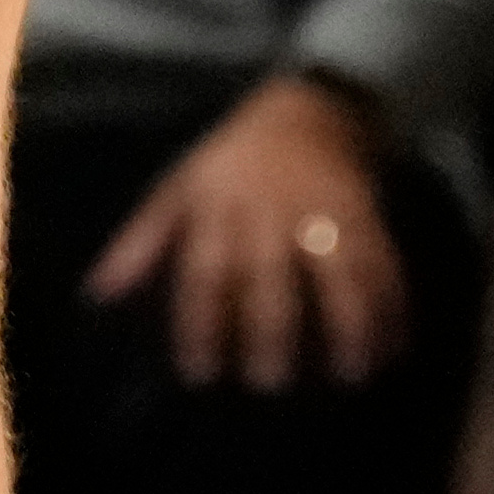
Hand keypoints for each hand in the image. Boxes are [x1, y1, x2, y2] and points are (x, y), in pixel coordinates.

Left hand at [83, 72, 405, 389]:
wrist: (306, 110)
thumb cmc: (230, 162)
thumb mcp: (178, 188)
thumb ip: (143, 243)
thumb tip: (99, 295)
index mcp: (219, 207)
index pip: (205, 269)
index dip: (200, 321)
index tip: (200, 373)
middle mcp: (272, 210)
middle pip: (273, 272)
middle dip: (272, 328)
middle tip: (270, 383)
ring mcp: (324, 210)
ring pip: (341, 266)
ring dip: (351, 321)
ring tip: (354, 374)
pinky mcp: (365, 213)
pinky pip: (383, 259)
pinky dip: (393, 304)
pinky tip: (394, 348)